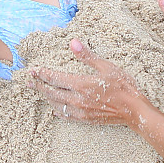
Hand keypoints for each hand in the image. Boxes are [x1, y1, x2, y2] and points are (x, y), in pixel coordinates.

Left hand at [29, 39, 147, 125]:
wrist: (134, 110)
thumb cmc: (123, 87)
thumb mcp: (107, 67)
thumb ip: (87, 56)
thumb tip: (73, 43)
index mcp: (81, 84)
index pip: (55, 78)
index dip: (42, 73)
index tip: (33, 69)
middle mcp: (77, 99)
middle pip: (52, 92)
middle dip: (39, 85)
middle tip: (29, 81)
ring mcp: (81, 111)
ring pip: (57, 104)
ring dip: (46, 97)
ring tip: (39, 92)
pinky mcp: (86, 119)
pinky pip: (67, 116)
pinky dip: (58, 111)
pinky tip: (55, 110)